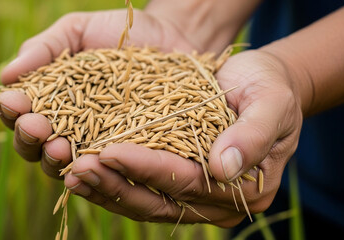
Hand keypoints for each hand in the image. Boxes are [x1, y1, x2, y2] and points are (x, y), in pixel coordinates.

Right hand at [0, 9, 195, 177]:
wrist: (170, 35)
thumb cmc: (119, 33)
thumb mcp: (79, 30)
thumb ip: (45, 48)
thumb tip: (6, 76)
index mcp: (53, 103)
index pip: (22, 116)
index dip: (14, 111)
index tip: (13, 101)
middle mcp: (72, 129)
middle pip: (39, 147)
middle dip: (32, 139)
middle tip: (35, 127)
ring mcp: (101, 144)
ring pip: (70, 165)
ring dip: (58, 161)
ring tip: (60, 148)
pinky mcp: (131, 152)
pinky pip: (112, 168)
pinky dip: (100, 170)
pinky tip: (96, 162)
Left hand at [64, 50, 302, 226]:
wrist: (260, 82)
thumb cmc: (269, 88)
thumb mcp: (271, 103)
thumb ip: (253, 135)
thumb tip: (224, 168)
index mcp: (245, 187)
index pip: (189, 182)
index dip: (148, 169)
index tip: (110, 151)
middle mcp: (218, 201)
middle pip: (161, 200)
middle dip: (117, 185)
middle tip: (78, 167)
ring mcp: (197, 197)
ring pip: (146, 202)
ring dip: (107, 189)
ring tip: (71, 172)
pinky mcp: (178, 185)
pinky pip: (142, 192)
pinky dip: (112, 184)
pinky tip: (84, 173)